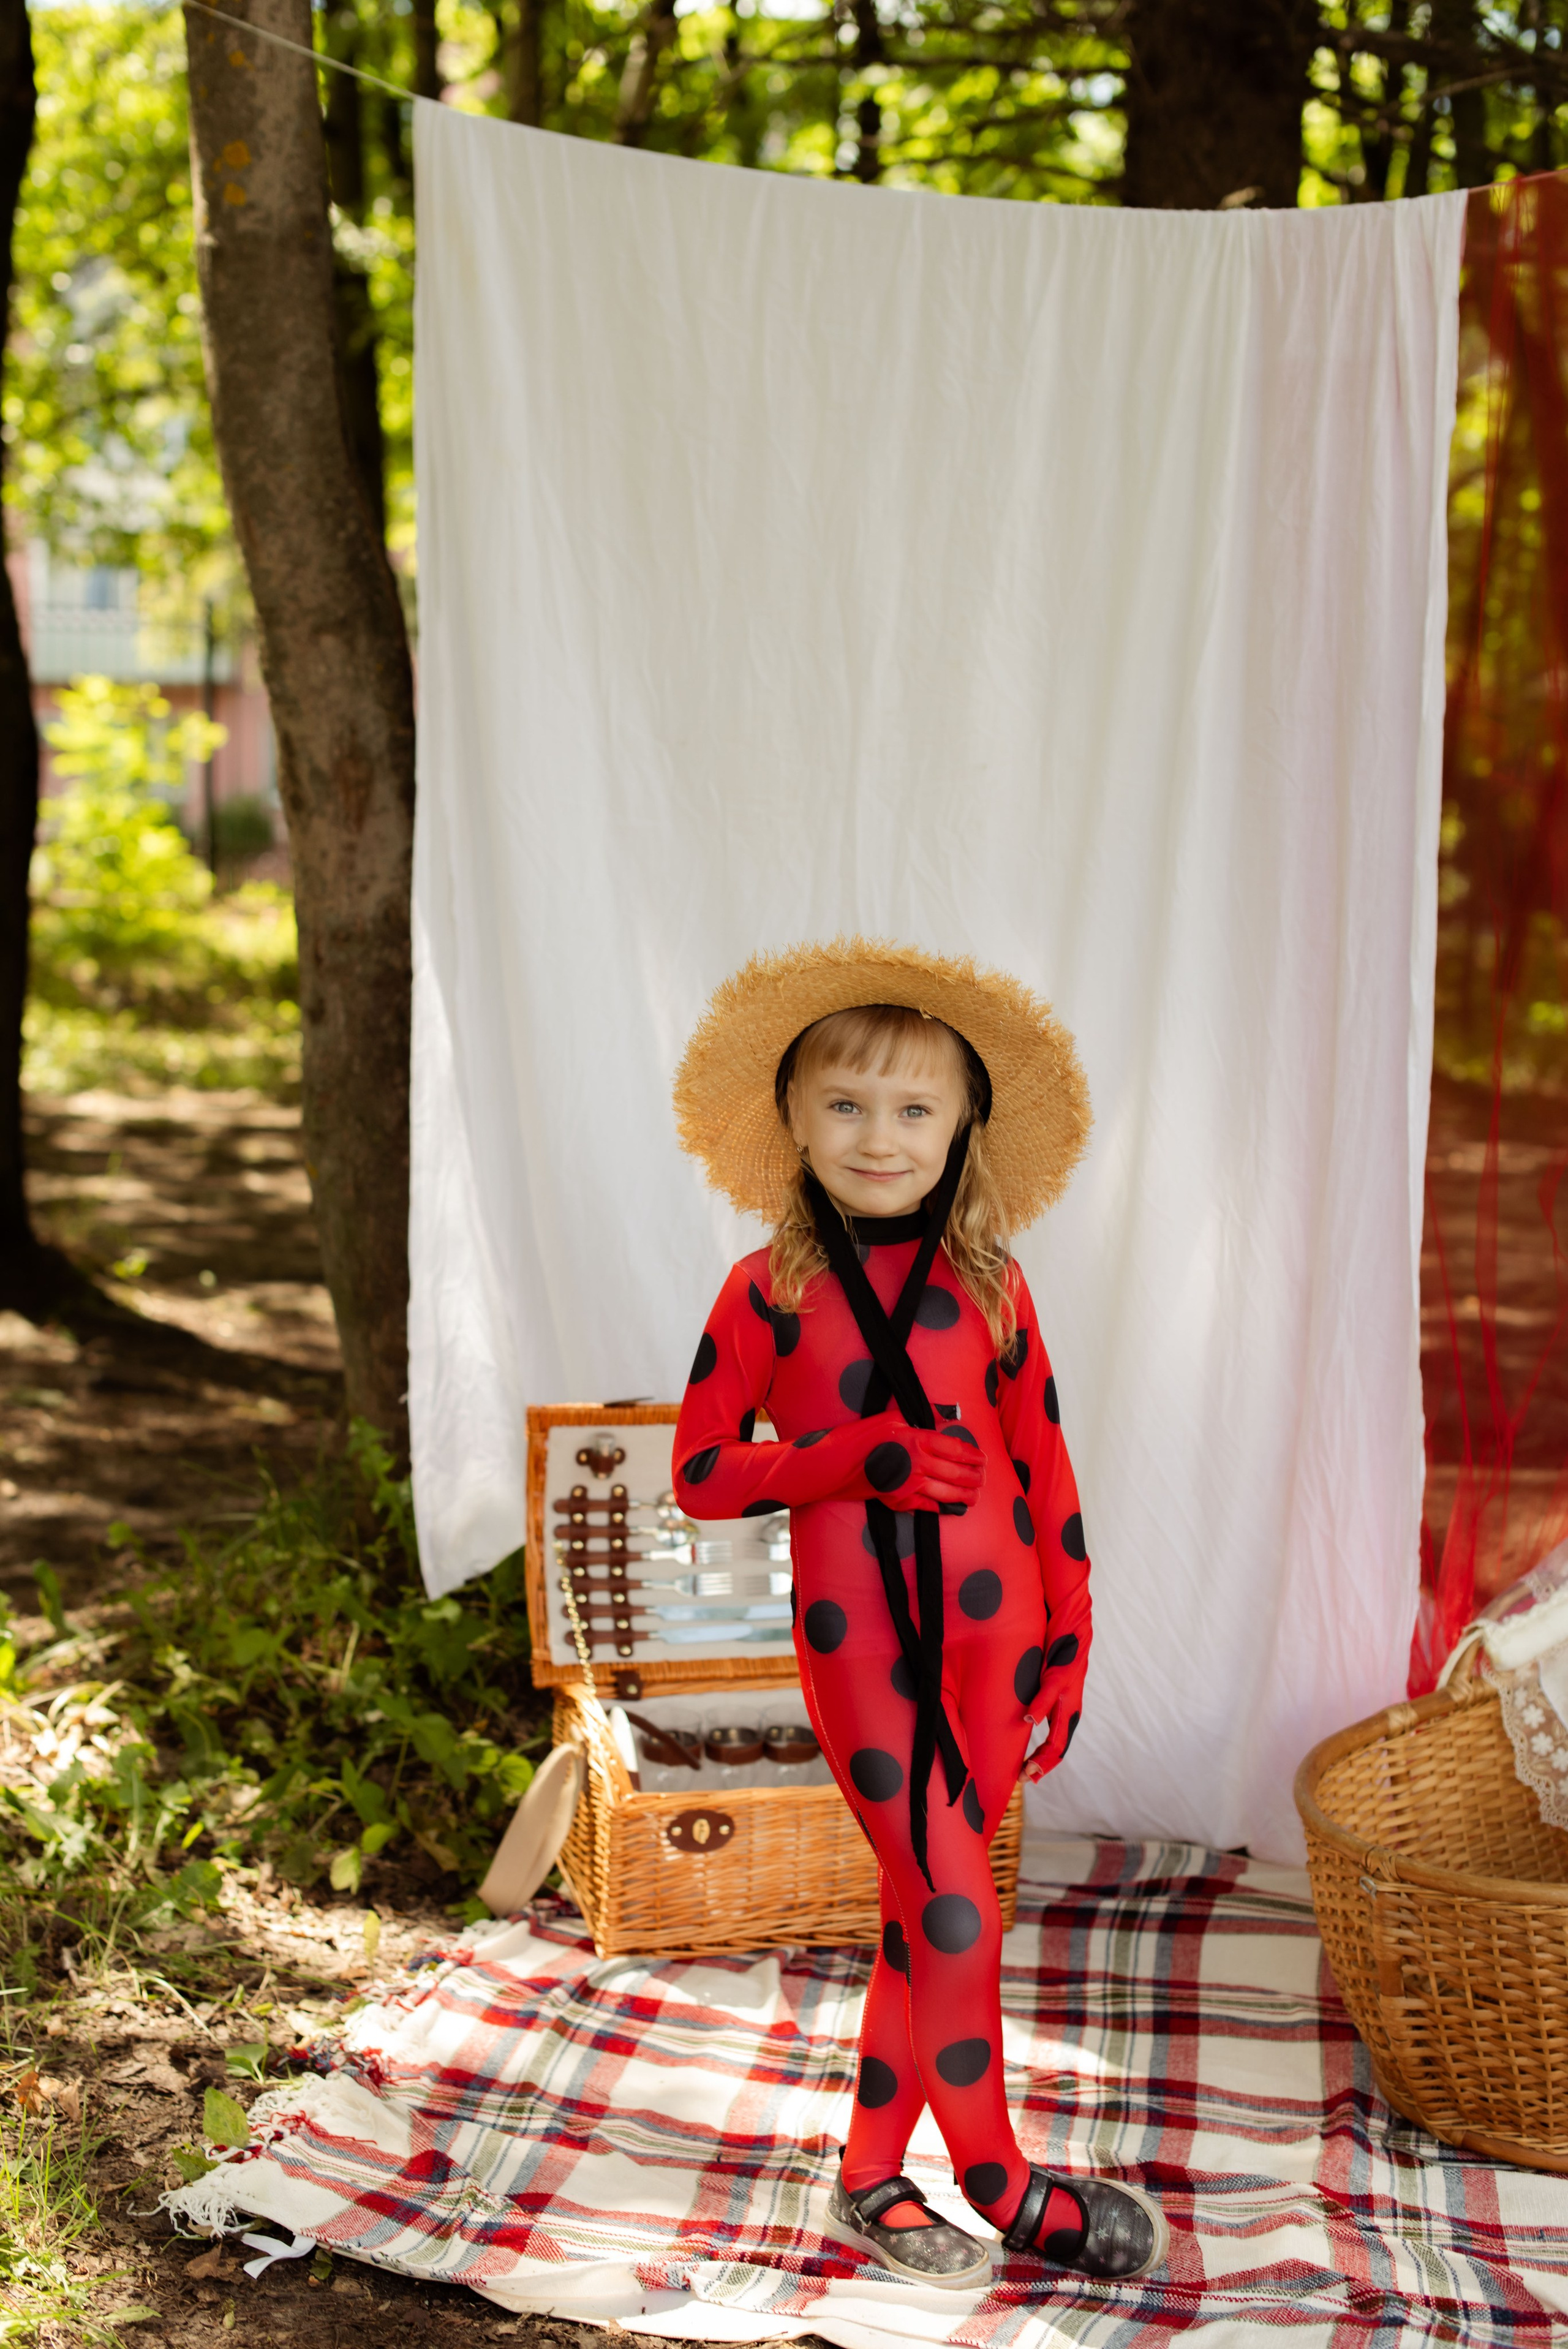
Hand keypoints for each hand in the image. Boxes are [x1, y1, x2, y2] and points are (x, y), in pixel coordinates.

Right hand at [862, 1422, 986, 1510]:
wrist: (833, 1465)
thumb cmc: (859, 1437)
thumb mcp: (890, 1418)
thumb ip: (920, 1417)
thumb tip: (946, 1415)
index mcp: (917, 1439)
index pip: (955, 1448)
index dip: (973, 1455)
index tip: (982, 1458)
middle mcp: (918, 1463)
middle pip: (957, 1472)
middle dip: (975, 1476)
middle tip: (984, 1478)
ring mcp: (910, 1485)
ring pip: (947, 1492)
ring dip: (966, 1495)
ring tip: (977, 1496)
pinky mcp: (900, 1501)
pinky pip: (928, 1506)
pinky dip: (943, 1508)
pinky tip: (953, 1508)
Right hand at [1020, 1630, 1087, 1780]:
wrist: (1072, 1616)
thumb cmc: (1055, 1647)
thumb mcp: (1045, 1677)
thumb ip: (1035, 1697)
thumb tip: (1015, 1713)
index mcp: (1066, 1708)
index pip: (1057, 1745)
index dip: (1043, 1764)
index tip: (1026, 1777)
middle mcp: (1070, 1704)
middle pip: (1060, 1745)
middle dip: (1043, 1765)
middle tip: (1025, 1778)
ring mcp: (1068, 1690)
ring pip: (1060, 1728)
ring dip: (1045, 1749)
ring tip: (1029, 1766)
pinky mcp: (1063, 1671)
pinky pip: (1050, 1693)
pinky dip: (1040, 1707)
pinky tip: (1029, 1718)